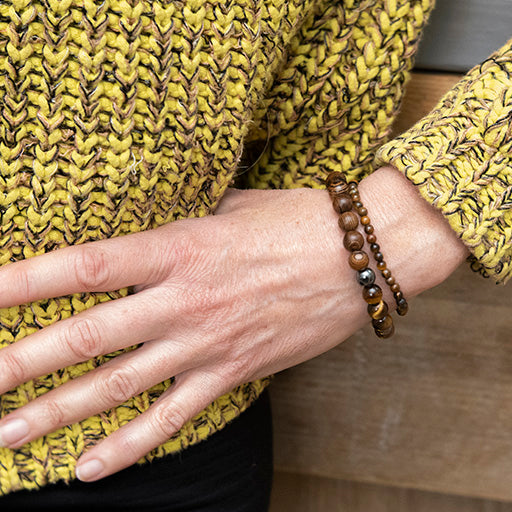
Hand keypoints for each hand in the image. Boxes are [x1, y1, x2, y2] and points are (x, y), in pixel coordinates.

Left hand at [0, 167, 468, 481]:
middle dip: (21, 364)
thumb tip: (157, 234)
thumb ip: (185, 225)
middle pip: (88, 338)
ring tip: (7, 435)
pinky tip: (90, 467)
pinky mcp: (235, 371)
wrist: (362, 254)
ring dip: (58, 413)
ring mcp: (208, 343)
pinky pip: (174, 417)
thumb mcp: (232, 208)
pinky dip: (131, 446)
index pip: (86, 267)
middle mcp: (185, 301)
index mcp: (181, 247)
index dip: (24, 282)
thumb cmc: (298, 220)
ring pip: (120, 387)